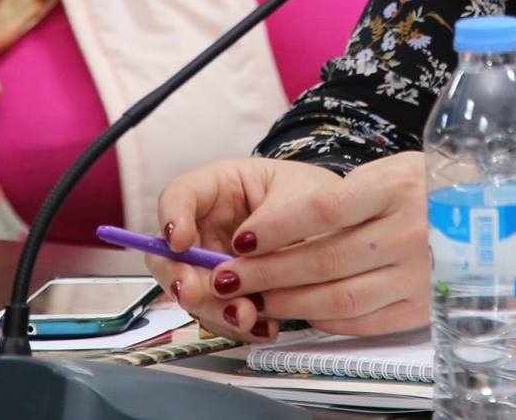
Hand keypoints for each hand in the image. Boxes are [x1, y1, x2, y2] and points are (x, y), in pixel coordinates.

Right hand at [157, 156, 342, 341]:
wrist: (343, 227)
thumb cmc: (316, 196)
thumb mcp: (303, 195)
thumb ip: (273, 221)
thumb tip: (243, 248)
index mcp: (220, 187)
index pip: (179, 195)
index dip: (172, 217)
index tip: (179, 240)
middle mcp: (208, 227)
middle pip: (172, 255)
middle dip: (179, 278)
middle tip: (193, 294)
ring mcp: (216, 263)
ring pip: (194, 292)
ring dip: (213, 309)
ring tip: (245, 316)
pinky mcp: (233, 293)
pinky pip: (223, 314)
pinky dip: (240, 326)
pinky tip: (263, 327)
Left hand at [200, 151, 430, 338]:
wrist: (498, 216)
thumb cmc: (435, 187)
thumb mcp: (396, 169)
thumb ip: (346, 196)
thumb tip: (279, 227)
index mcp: (399, 187)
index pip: (322, 210)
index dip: (276, 228)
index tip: (243, 237)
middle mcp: (410, 232)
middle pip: (322, 259)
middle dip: (266, 271)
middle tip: (230, 275)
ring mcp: (419, 275)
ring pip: (337, 298)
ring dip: (287, 300)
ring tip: (257, 296)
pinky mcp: (423, 308)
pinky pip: (363, 321)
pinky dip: (324, 320)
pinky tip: (302, 310)